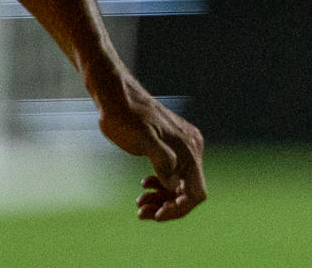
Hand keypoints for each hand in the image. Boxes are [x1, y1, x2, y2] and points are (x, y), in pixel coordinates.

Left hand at [96, 80, 206, 220]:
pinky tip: (144, 187)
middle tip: (143, 213)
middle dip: (167, 206)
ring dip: (162, 199)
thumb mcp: (142, 139)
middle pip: (188, 191)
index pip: (196, 192)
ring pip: (179, 184)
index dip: (180, 209)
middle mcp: (191, 148)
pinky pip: (172, 174)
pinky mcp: (171, 146)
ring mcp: (182, 147)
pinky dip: (160, 186)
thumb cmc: (125, 116)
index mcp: (188, 148)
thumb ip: (162, 160)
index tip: (158, 215)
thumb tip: (174, 185)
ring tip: (140, 204)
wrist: (115, 96)